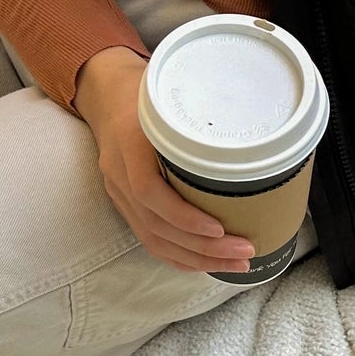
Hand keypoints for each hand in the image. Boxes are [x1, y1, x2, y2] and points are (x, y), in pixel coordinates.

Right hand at [73, 46, 255, 273]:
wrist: (105, 93)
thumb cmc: (144, 91)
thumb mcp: (168, 97)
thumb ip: (196, 121)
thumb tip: (250, 141)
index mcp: (128, 143)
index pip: (149, 191)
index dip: (184, 216)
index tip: (219, 228)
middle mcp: (119, 173)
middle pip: (157, 226)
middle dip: (204, 247)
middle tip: (245, 253)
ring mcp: (119, 192)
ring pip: (154, 240)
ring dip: (198, 259)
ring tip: (236, 264)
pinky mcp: (125, 204)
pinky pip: (150, 239)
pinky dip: (180, 257)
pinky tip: (207, 264)